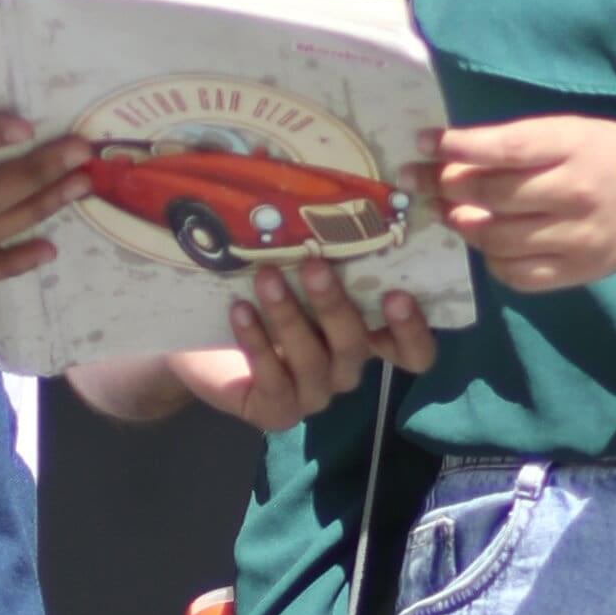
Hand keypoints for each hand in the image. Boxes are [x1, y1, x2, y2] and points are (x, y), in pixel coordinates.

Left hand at [209, 265, 438, 426]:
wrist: (202, 340)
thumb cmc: (256, 296)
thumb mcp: (291, 272)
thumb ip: (318, 254)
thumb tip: (327, 202)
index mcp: (363, 336)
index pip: (412, 353)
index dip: (413, 332)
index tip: (398, 295)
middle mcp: (343, 368)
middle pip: (355, 346)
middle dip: (335, 305)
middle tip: (314, 266)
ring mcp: (313, 394)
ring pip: (313, 362)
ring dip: (289, 316)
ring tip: (266, 278)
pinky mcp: (276, 412)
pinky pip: (274, 381)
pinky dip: (257, 343)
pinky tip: (240, 311)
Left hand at [428, 115, 615, 294]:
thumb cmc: (609, 157)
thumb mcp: (571, 133)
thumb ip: (518, 144)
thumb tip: (452, 156)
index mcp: (573, 149)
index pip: (504, 149)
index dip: (456, 146)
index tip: (422, 142)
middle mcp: (572, 195)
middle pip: (492, 196)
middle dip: (445, 186)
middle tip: (420, 181)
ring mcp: (573, 239)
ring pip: (496, 239)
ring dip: (461, 225)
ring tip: (450, 212)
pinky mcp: (573, 273)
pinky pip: (514, 273)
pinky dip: (491, 258)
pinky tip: (487, 242)